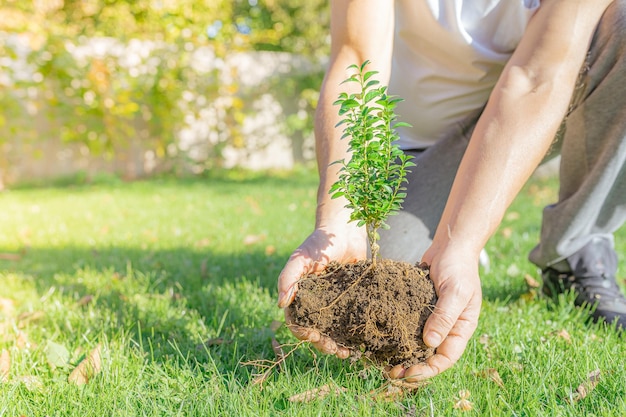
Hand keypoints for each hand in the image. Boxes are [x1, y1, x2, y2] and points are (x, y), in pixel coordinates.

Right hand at [278, 224, 365, 358]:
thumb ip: (288, 278)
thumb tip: (281, 304)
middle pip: (316, 331)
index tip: (314, 336)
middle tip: (335, 350)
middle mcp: (316, 304)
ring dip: (338, 344)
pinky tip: (362, 341)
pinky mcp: (353, 300)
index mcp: (300, 297)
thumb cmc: (318, 243)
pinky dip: (354, 333)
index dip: (303, 333)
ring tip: (347, 353)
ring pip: (334, 331)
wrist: (346, 230)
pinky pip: (352, 321)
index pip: (297, 322)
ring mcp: (335, 303)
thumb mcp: (300, 258)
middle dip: (323, 344)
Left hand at [387, 245, 481, 380]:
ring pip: (418, 343)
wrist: (450, 245)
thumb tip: (430, 343)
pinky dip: (398, 334)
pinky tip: (382, 337)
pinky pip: (409, 325)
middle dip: (413, 367)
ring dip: (403, 354)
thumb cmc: (458, 267)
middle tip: (391, 373)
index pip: (446, 358)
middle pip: (430, 355)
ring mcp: (433, 318)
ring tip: (383, 362)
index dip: (428, 370)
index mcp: (461, 328)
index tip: (409, 374)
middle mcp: (448, 327)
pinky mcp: (419, 308)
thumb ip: (444, 316)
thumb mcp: (455, 291)